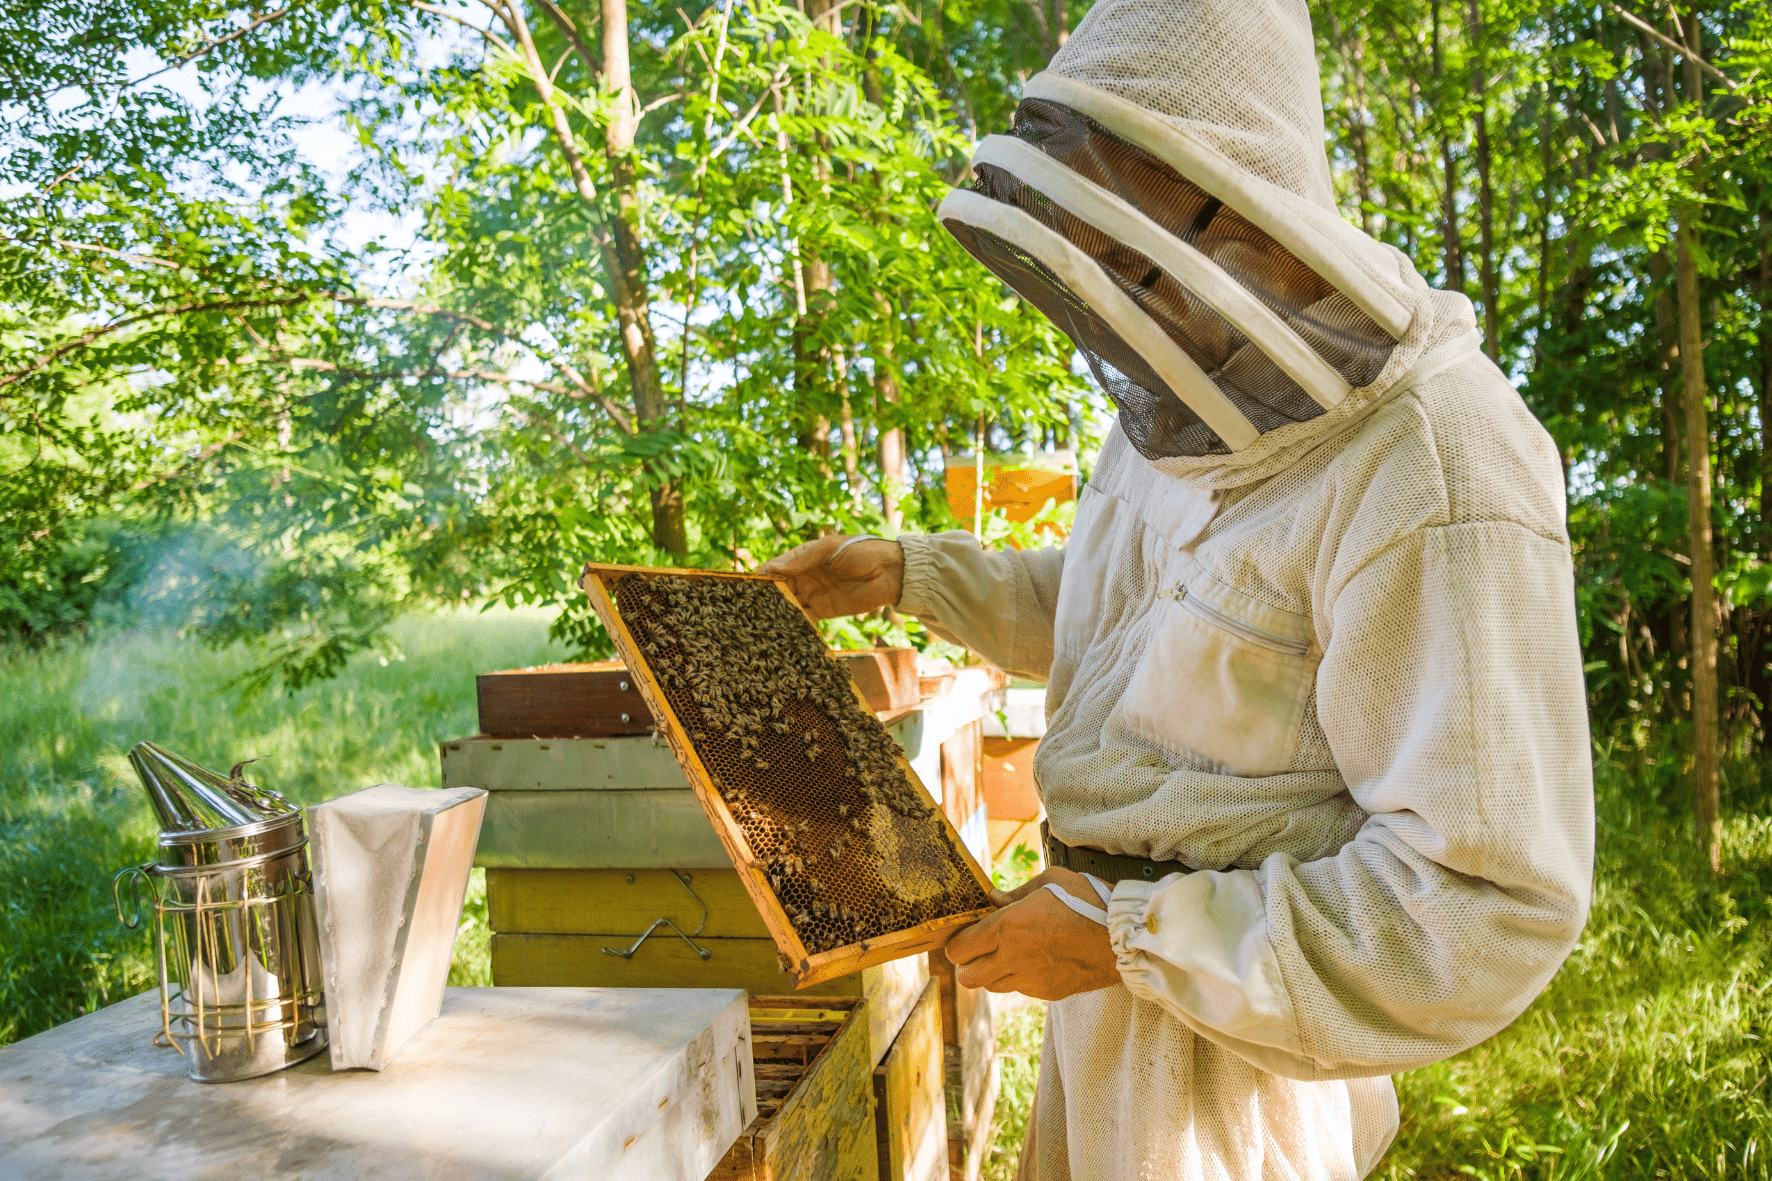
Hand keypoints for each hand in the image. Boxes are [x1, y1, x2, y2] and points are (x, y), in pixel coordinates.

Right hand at [757, 535, 903, 619]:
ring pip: (788, 604)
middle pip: (778, 588)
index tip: (745, 586)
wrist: (890, 572)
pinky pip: (804, 618)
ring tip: (758, 623)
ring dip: (776, 612)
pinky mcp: (824, 610)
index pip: (776, 567)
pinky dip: (793, 624)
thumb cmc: (861, 551)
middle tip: (746, 609)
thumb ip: (802, 560)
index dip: (761, 576)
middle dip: (764, 597)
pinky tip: (781, 631)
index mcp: (803, 557)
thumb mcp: (829, 549)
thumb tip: (773, 569)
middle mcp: (804, 576)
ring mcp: (813, 594)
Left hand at [943, 868, 1120, 1000]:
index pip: (960, 948)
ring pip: (991, 987)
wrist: (1125, 936)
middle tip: (977, 948)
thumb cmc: (1091, 901)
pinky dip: (1017, 979)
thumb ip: (1016, 893)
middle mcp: (1014, 958)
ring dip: (990, 973)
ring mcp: (1032, 979)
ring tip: (1005, 954)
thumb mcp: (1051, 881)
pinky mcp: (1049, 992)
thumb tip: (993, 899)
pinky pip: (1019, 990)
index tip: (964, 933)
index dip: (956, 942)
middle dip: (966, 964)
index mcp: (1009, 927)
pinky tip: (1032, 962)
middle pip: (967, 977)